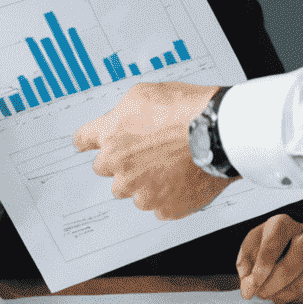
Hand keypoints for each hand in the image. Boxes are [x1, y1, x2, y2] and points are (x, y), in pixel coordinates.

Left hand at [74, 80, 228, 219]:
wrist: (219, 133)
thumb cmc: (187, 109)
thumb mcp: (143, 95)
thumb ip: (120, 114)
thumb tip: (113, 123)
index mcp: (111, 137)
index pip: (83, 140)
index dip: (88, 140)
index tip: (86, 143)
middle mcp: (120, 167)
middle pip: (109, 170)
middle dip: (124, 162)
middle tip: (150, 150)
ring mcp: (142, 191)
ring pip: (135, 191)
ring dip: (146, 181)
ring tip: (171, 164)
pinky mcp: (164, 208)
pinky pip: (160, 206)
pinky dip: (168, 195)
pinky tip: (182, 177)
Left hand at [236, 214, 302, 303]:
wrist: (286, 250)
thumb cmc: (266, 250)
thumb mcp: (249, 251)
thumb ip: (245, 266)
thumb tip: (248, 287)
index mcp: (283, 224)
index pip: (276, 240)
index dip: (264, 264)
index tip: (254, 282)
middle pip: (301, 254)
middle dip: (279, 280)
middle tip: (263, 293)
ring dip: (291, 291)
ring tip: (274, 296)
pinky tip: (289, 298)